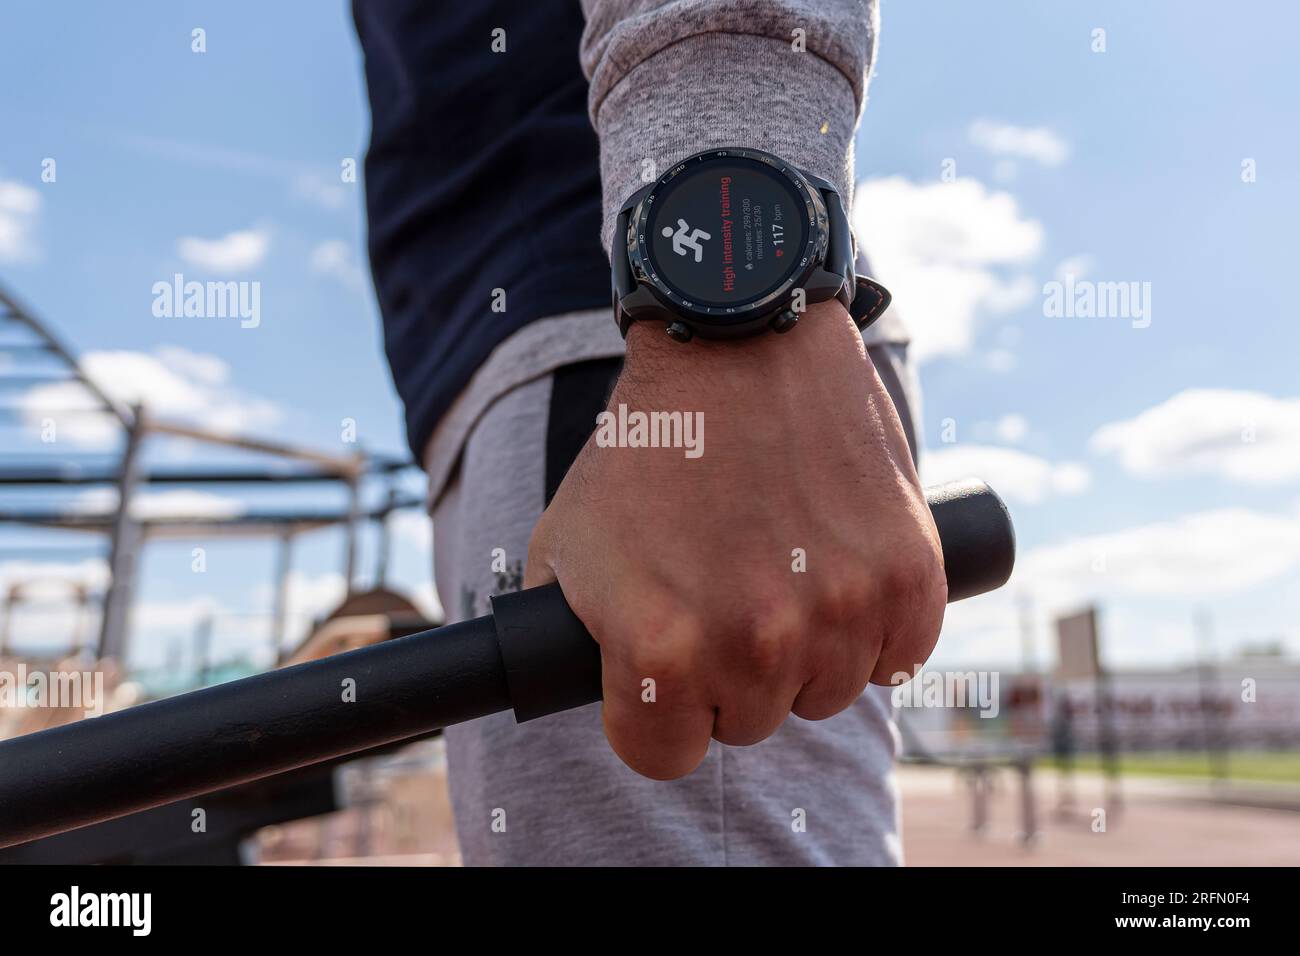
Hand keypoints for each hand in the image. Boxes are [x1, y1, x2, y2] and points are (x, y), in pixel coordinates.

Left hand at [523, 300, 946, 778]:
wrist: (740, 338)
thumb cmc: (649, 440)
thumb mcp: (568, 539)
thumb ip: (567, 633)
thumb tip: (571, 686)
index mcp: (661, 648)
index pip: (662, 756)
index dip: (656, 716)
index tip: (666, 673)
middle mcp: (754, 643)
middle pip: (745, 724)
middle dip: (729, 676)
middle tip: (726, 597)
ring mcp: (841, 612)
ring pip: (826, 694)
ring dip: (806, 655)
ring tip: (783, 572)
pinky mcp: (909, 577)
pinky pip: (898, 657)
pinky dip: (875, 628)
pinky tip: (840, 571)